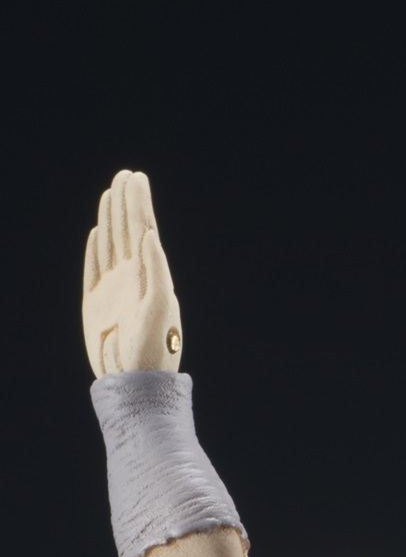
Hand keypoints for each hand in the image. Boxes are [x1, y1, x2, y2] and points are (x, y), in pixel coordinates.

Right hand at [82, 169, 183, 375]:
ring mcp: (114, 289)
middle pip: (127, 231)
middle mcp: (133, 279)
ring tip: (111, 193)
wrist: (133, 381)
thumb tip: (150, 234)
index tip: (137, 178)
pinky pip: (94, 268)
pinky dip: (96, 249)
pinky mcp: (95, 303)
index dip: (140, 204)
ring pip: (111, 245)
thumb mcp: (160, 307)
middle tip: (124, 175)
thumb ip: (156, 270)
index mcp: (151, 276)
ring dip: (111, 218)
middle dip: (126, 203)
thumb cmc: (153, 349)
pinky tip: (99, 233)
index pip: (144, 231)